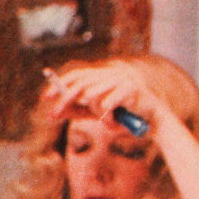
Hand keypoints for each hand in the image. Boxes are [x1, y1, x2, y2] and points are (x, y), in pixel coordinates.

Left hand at [43, 62, 171, 133]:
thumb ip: (78, 111)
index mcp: (102, 77)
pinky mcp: (131, 89)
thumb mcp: (97, 115)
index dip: (58, 85)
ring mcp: (121, 80)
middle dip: (64, 101)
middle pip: (79, 85)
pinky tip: (113, 121)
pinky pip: (109, 102)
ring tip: (109, 123)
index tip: (44, 98)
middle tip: (53, 115)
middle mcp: (110, 75)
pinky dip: (108, 114)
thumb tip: (53, 113)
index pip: (76, 76)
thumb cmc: (126, 118)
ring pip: (93, 96)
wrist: (153, 123)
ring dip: (98, 114)